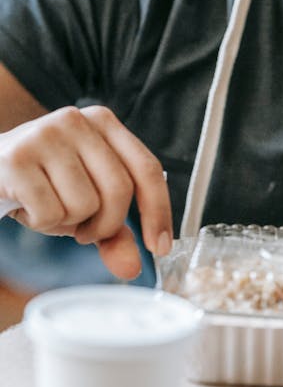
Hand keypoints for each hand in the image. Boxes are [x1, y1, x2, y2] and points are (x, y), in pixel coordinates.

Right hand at [0, 106, 172, 279]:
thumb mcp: (83, 203)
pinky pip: (50, 212)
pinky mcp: (17, 157)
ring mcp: (46, 134)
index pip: (147, 168)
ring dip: (68, 222)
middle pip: (120, 190)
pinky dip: (41, 222)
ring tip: (48, 205)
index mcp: (103, 122)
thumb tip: (133, 266)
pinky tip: (28, 205)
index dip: (158, 211)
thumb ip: (113, 232)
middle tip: (85, 232)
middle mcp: (78, 120)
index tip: (160, 246)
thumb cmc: (40, 183)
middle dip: (106, 225)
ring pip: (85, 204)